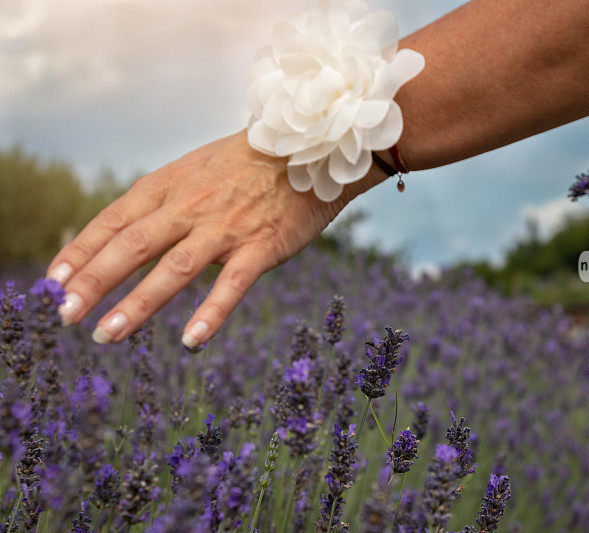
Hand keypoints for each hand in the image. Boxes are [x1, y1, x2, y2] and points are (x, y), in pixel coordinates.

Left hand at [46, 130, 377, 346]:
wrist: (310, 149)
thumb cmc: (250, 164)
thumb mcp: (196, 169)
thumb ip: (163, 199)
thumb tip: (124, 232)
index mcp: (170, 185)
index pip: (113, 220)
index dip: (80, 252)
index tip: (52, 282)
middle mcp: (190, 206)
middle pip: (131, 246)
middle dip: (93, 282)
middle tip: (64, 316)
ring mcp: (226, 227)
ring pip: (173, 269)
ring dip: (137, 304)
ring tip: (106, 335)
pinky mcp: (261, 246)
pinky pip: (233, 284)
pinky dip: (212, 312)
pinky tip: (192, 341)